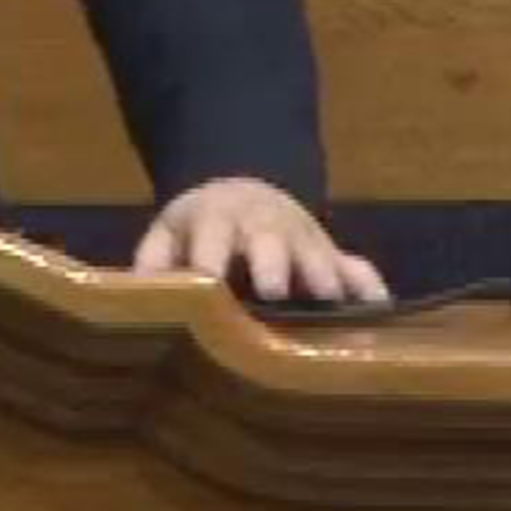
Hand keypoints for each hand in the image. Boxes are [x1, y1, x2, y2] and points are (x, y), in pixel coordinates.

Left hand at [132, 179, 388, 307]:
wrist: (245, 193)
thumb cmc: (200, 229)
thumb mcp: (167, 234)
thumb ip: (150, 262)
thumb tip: (129, 297)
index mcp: (217, 219)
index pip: (211, 235)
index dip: (208, 258)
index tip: (207, 283)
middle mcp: (265, 228)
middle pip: (271, 242)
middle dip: (274, 264)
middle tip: (274, 292)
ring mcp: (305, 240)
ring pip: (320, 256)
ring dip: (326, 280)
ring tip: (331, 309)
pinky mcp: (336, 256)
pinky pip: (361, 271)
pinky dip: (371, 291)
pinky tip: (380, 316)